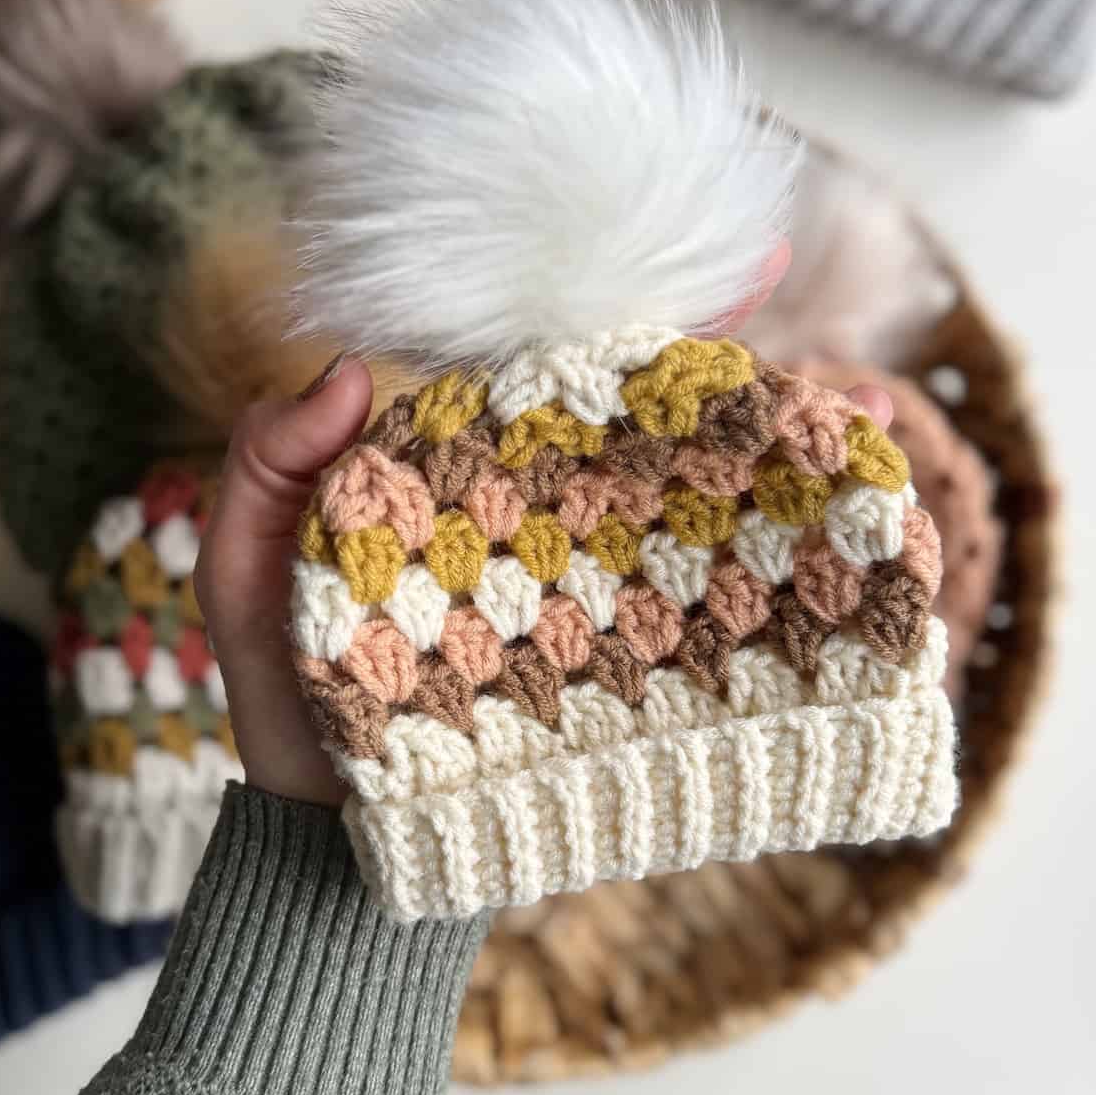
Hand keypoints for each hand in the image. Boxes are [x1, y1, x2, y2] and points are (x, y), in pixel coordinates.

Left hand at [194, 364, 889, 808]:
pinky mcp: (603, 659)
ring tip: (848, 414)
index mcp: (450, 476)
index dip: (616, 307)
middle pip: (630, 424)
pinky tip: (816, 525)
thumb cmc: (282, 698)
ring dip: (760, 455)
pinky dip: (749, 560)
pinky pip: (679, 596)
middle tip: (800, 319)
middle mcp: (526, 518)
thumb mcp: (247, 574)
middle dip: (721, 370)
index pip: (539, 368)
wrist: (329, 836)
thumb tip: (348, 370)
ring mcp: (573, 588)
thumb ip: (269, 468)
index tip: (715, 258)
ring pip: (676, 500)